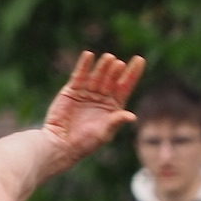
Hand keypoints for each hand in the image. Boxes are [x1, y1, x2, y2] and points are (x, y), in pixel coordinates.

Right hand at [41, 51, 145, 169]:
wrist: (61, 145)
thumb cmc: (85, 143)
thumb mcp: (104, 133)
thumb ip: (116, 122)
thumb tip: (132, 116)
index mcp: (112, 107)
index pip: (125, 87)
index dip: (132, 73)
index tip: (140, 59)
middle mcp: (101, 98)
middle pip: (111, 80)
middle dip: (115, 72)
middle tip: (118, 64)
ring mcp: (86, 93)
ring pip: (97, 76)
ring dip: (103, 67)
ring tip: (109, 58)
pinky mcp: (72, 91)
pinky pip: (79, 75)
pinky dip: (84, 66)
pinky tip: (89, 56)